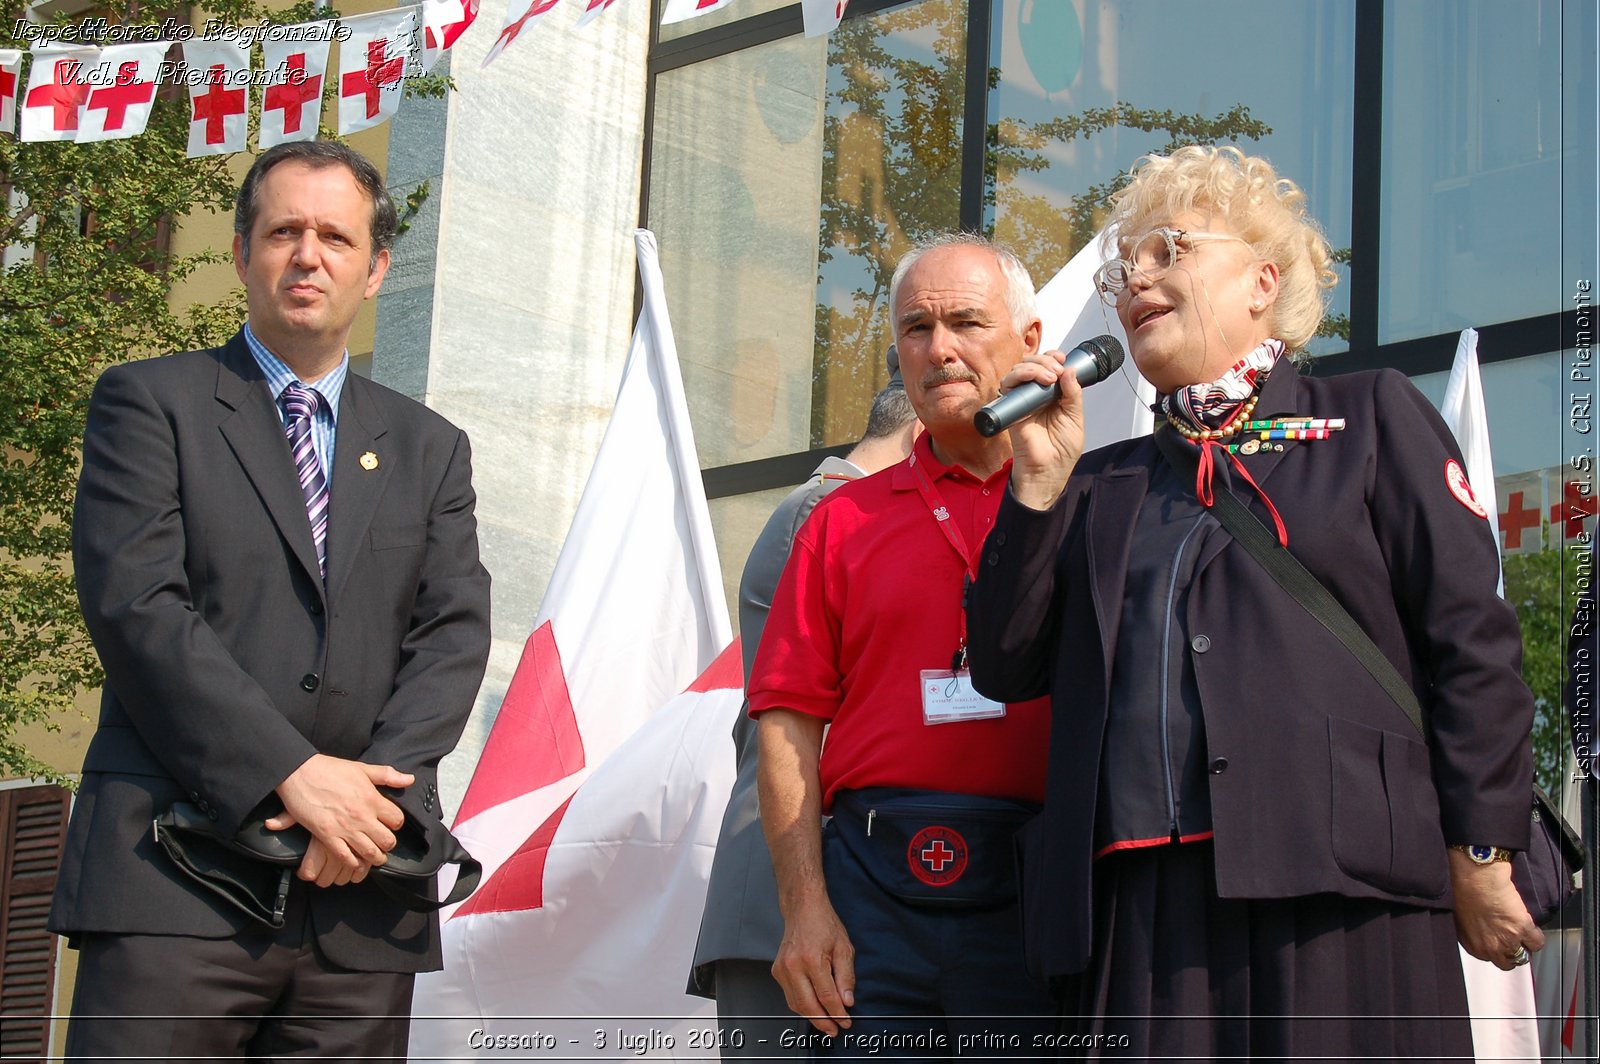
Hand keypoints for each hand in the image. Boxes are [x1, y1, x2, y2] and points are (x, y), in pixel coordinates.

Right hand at [271, 754, 413, 882]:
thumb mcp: (362, 768)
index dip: (397, 823)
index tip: (391, 824)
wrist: (299, 773)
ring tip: (375, 857)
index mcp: (372, 799)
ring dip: (375, 857)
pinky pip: (346, 857)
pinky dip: (354, 863)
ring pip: (370, 852)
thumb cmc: (330, 769)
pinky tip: (355, 861)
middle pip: (387, 840)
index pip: (397, 819)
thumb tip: (410, 779)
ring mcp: (344, 828)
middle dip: (388, 844)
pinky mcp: (327, 836)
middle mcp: (361, 816)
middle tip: (384, 844)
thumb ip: (387, 775)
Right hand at [771, 894, 855, 1036]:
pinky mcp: (777, 971)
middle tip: (835, 1031)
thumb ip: (846, 977)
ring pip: (796, 1004)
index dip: (838, 1013)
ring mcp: (782, 969)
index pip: (827, 996)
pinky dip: (802, 1005)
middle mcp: (793, 966)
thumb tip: (847, 1001)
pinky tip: (813, 1009)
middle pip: (808, 1005)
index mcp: (812, 959)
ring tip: (826, 1024)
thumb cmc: (823, 924)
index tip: (846, 1022)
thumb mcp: (844, 948)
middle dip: (823, 1022)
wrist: (802, 909)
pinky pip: (789, 996)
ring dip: (812, 1017)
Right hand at [1003, 349, 1086, 510]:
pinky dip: (1020, 375)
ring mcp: (1023, 400)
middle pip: (1033, 364)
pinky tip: (1036, 379)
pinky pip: (1009, 385)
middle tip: (1057, 370)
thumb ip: (1073, 394)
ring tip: (1049, 376)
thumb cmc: (1061, 452)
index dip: (1053, 358)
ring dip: (1034, 366)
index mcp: (1053, 396)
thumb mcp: (1075, 417)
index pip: (1049, 368)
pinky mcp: (1012, 407)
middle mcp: (1037, 396)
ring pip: (1020, 370)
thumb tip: (1070, 369)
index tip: (1061, 358)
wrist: (1048, 471)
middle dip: (1045, 360)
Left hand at [1449, 850, 1544, 969]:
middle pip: (1507, 962)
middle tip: (1514, 941)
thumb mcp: (1463, 918)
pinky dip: (1536, 936)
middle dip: (1512, 952)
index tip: (1501, 943)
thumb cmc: (1465, 891)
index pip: (1490, 958)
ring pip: (1523, 956)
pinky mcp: (1522, 929)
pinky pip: (1537, 943)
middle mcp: (1489, 947)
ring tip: (1523, 933)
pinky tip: (1531, 927)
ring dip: (1525, 945)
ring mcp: (1506, 941)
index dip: (1497, 949)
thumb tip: (1484, 934)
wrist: (1476, 877)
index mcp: (1472, 945)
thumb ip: (1474, 933)